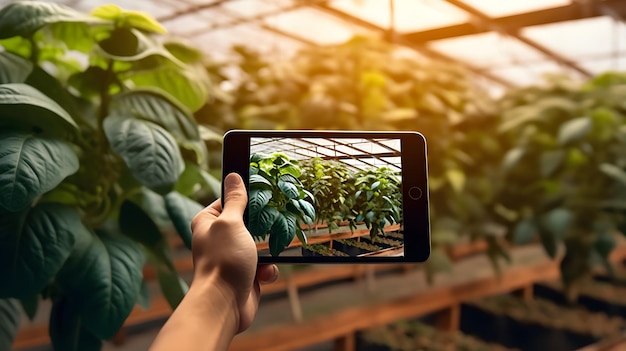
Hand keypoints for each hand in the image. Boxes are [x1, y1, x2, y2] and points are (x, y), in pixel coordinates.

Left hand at [190, 172, 278, 332]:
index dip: (243, 197)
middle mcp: (218, 239)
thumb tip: (233, 176)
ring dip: (266, 250)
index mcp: (208, 222)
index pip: (227, 200)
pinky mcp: (245, 275)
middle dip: (260, 226)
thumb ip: (235, 200)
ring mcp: (232, 258)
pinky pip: (264, 266)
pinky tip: (263, 274)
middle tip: (271, 220)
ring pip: (258, 245)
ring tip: (264, 254)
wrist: (224, 304)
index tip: (260, 193)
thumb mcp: (231, 222)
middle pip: (246, 223)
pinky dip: (267, 270)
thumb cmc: (223, 261)